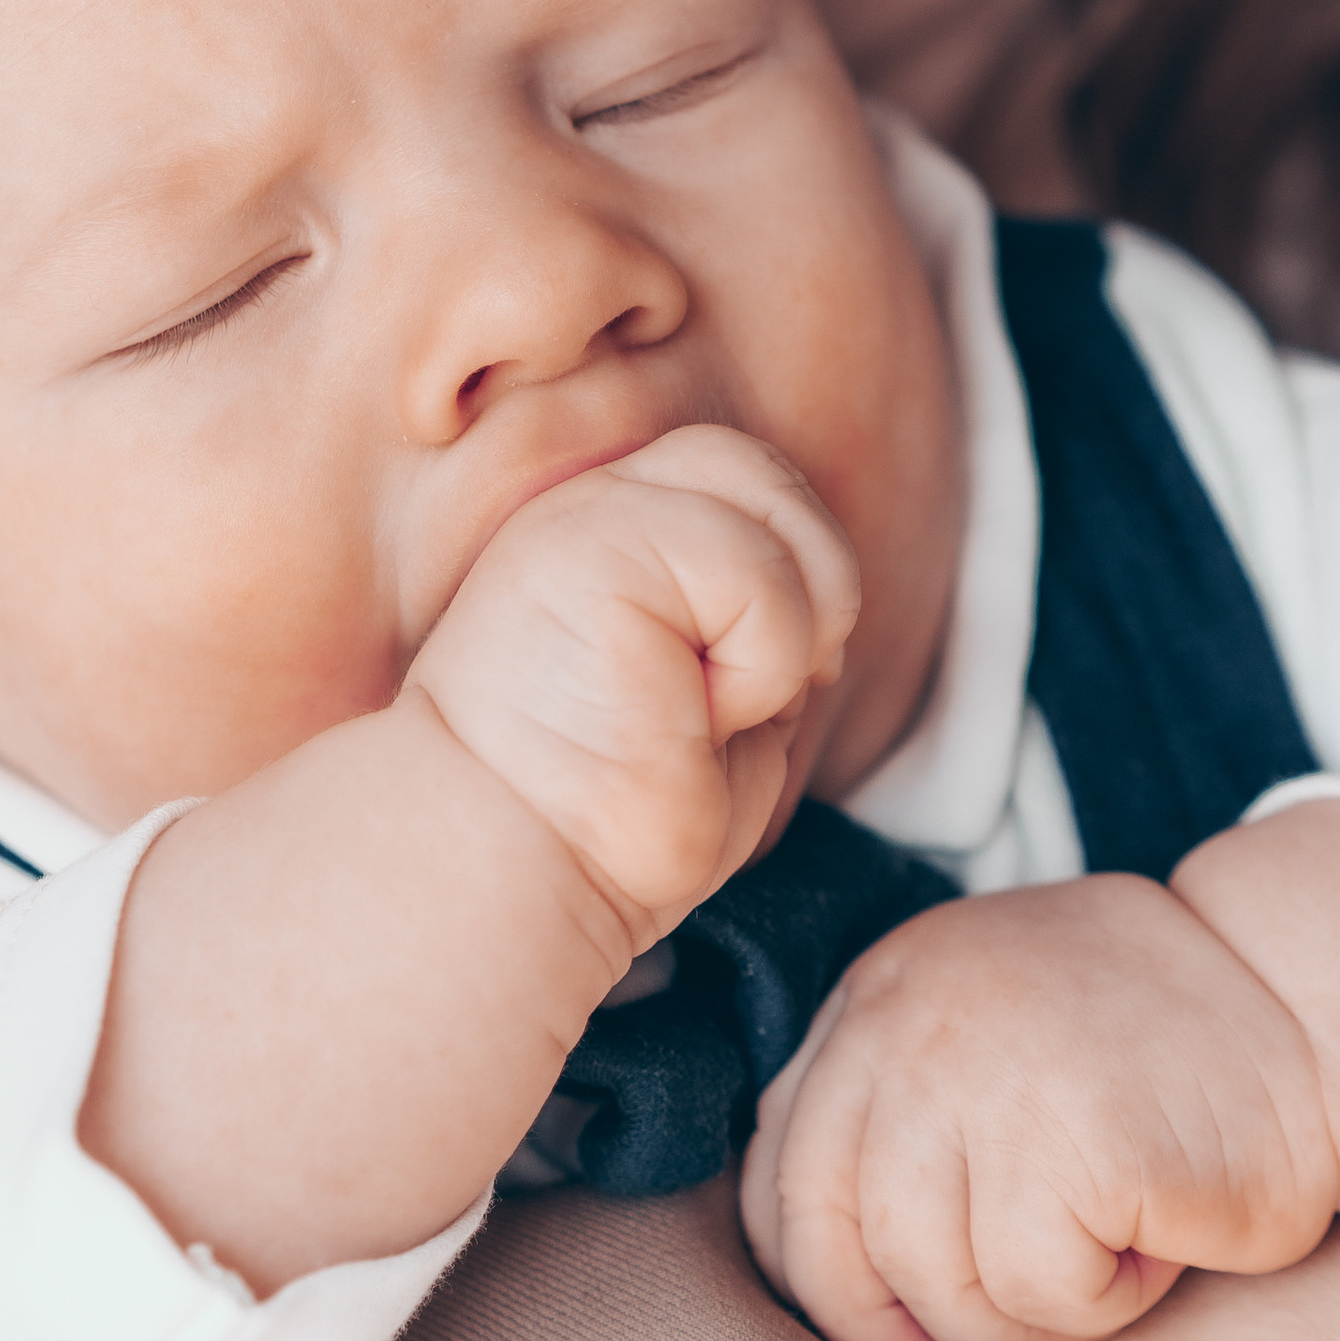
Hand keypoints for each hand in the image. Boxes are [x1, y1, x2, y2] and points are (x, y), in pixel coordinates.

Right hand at [406, 424, 860, 950]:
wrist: (513, 869)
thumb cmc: (612, 814)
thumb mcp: (716, 696)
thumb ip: (761, 622)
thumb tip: (826, 605)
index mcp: (613, 530)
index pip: (746, 481)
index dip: (797, 570)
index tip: (773, 683)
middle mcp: (596, 505)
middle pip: (765, 471)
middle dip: (814, 585)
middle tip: (762, 692)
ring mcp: (592, 515)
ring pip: (776, 515)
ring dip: (785, 639)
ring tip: (704, 712)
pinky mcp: (600, 546)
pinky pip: (760, 577)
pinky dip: (761, 668)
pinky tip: (687, 717)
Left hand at [740, 878, 1339, 1340]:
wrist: (1319, 1013)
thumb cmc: (1158, 1066)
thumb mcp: (990, 1053)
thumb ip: (900, 1122)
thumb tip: (826, 1289)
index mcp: (880, 991)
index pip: (782, 1167)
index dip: (822, 1281)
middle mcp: (907, 1019)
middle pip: (830, 1236)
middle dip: (898, 1324)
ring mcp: (980, 1073)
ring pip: (934, 1282)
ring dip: (1025, 1312)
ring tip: (1109, 1246)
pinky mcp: (1072, 1141)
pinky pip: (1041, 1293)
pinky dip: (1106, 1302)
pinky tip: (1160, 1234)